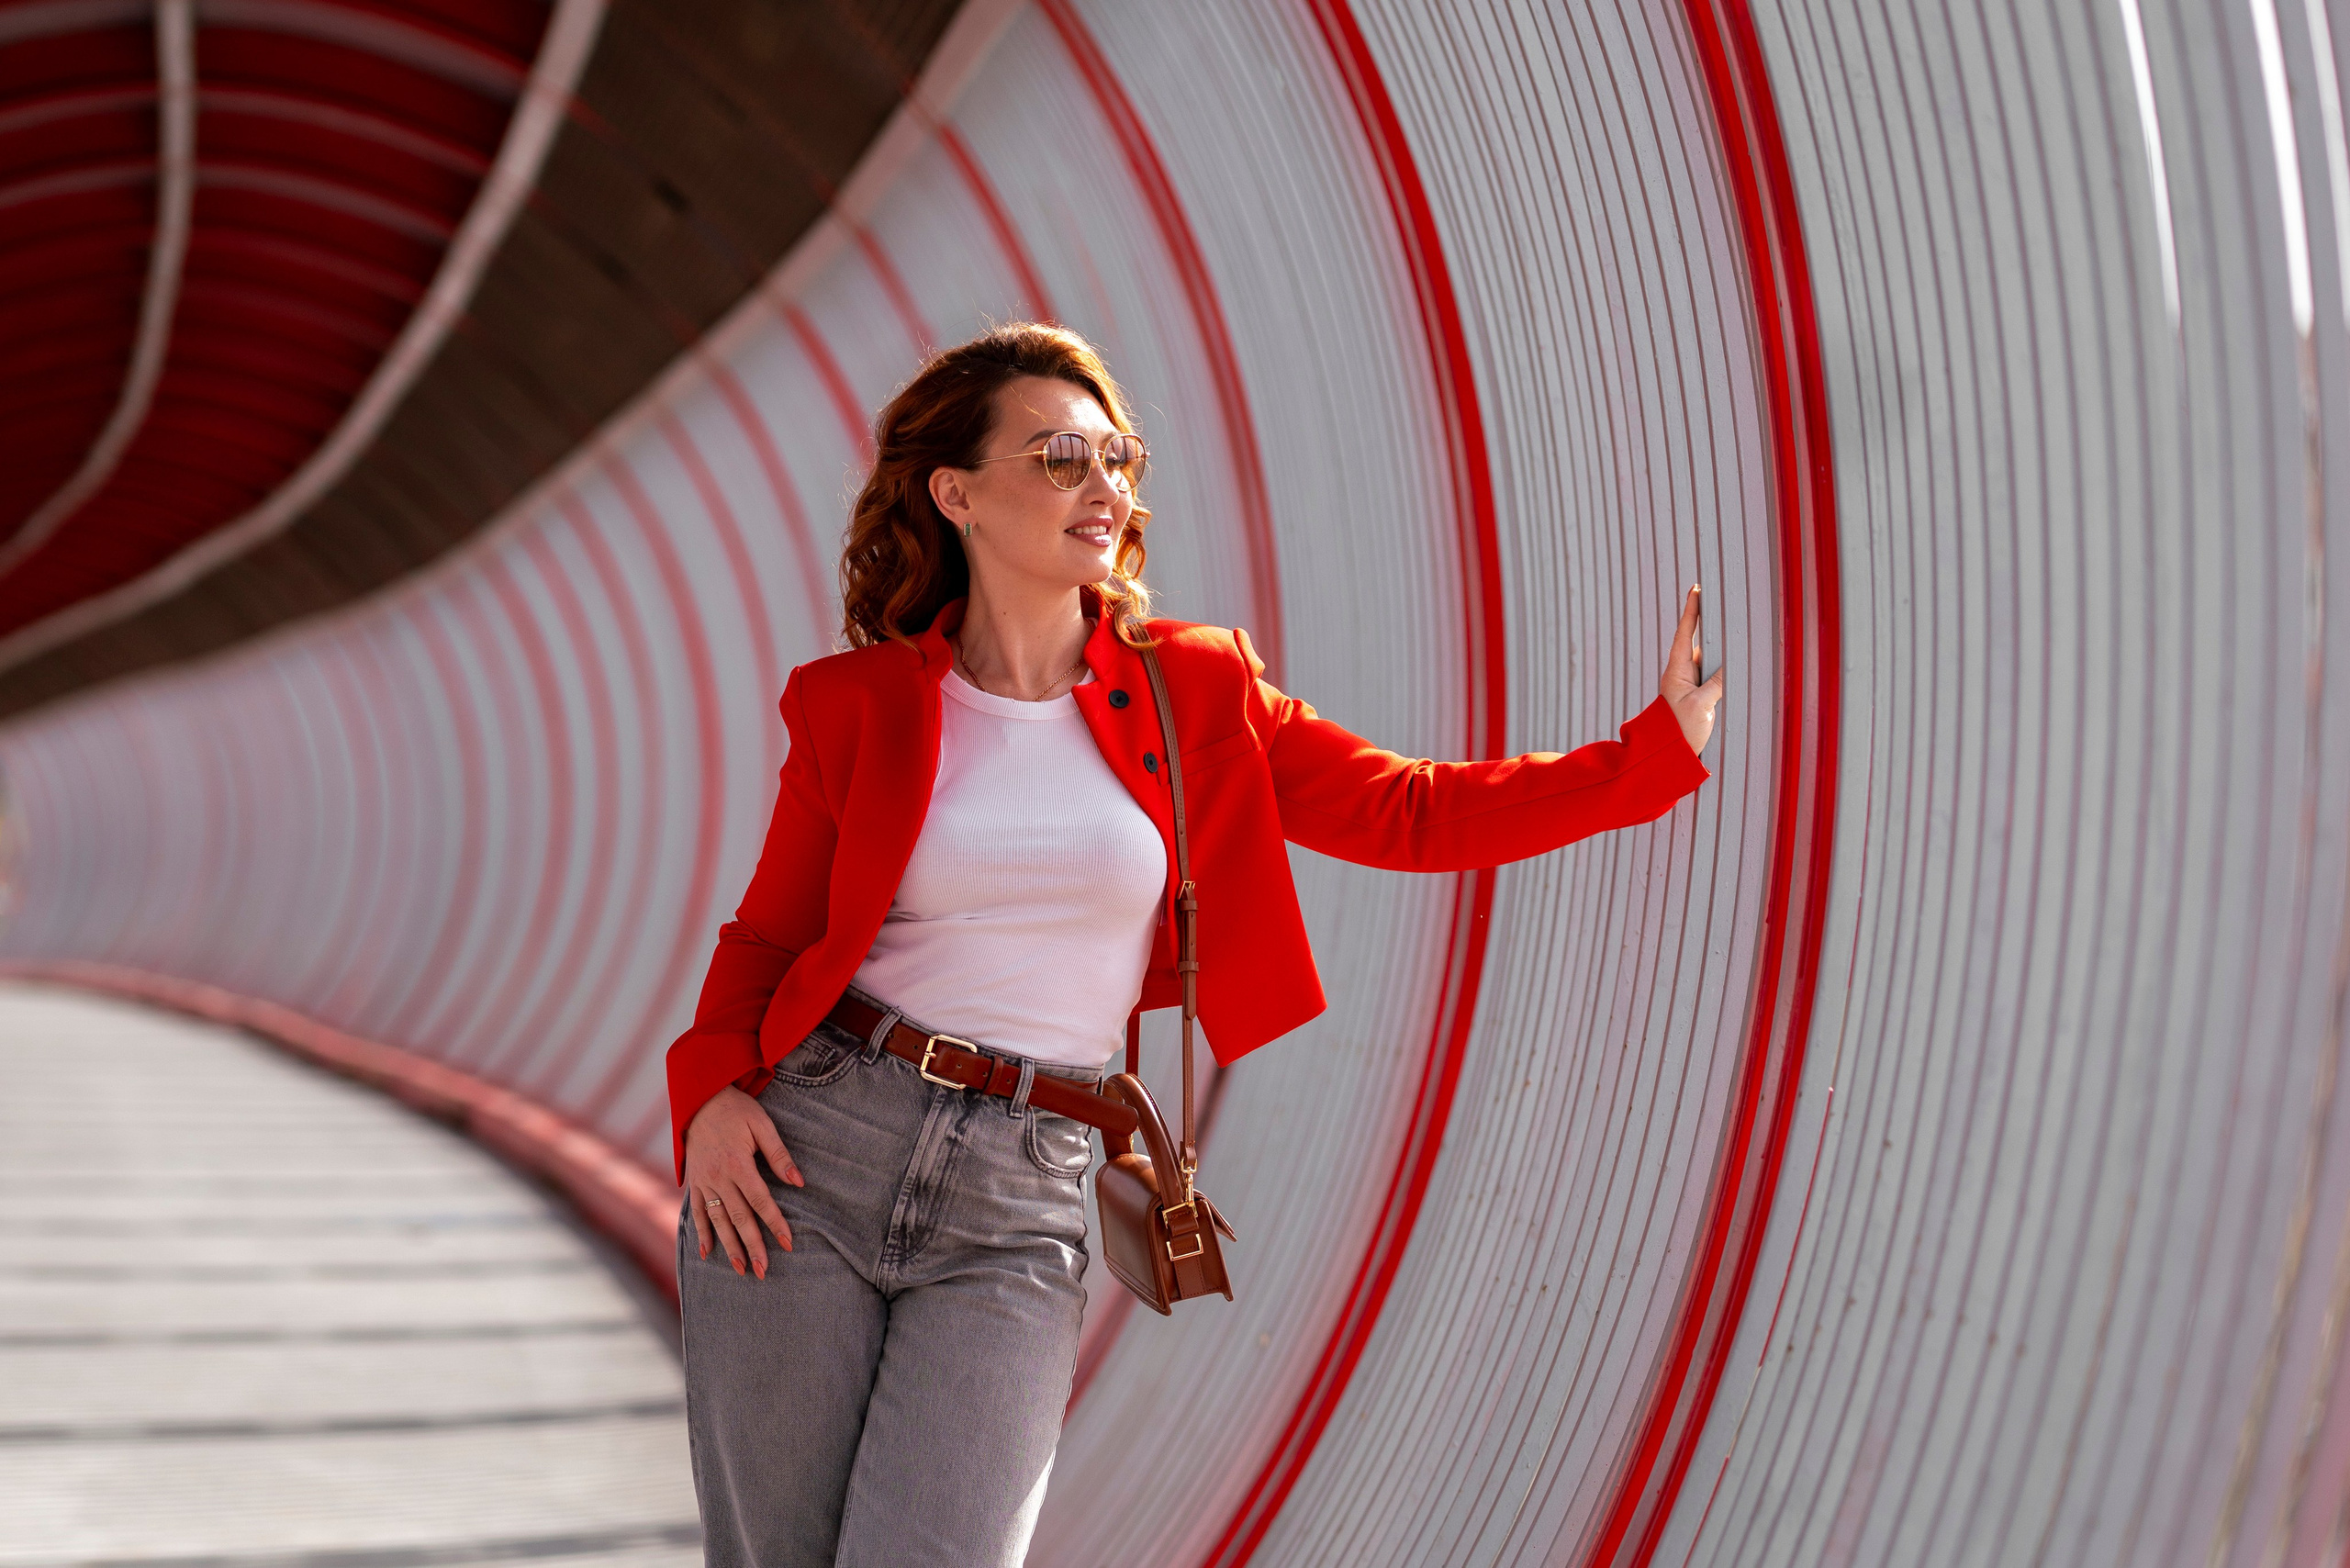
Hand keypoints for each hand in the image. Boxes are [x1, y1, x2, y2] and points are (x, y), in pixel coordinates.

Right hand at [683, 1085, 801, 1278]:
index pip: (761, 1201)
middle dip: (753, 1246)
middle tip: (763, 1270)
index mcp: (738, 1164)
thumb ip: (779, 1155)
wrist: (700, 1099)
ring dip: (730, 1247)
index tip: (788, 1243)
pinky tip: (707, 1254)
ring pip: (718, 1221)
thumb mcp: (763, 1125)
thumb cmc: (737, 1111)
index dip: (775, 1223)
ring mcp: (703, 1182)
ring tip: (741, 1269)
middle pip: (739, 1218)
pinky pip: (696, 1213)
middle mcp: (718, 1178)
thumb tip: (799, 1182)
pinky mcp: (694, 1182)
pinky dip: (701, 1234)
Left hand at [1660, 584, 1725, 754]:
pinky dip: (1722, 668)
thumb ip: (1717, 683)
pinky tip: (1735, 664)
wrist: (1669, 758)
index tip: (1696, 589)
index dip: (1691, 610)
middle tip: (1721, 603)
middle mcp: (1681, 675)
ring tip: (1735, 632)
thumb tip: (1729, 666)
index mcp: (1676, 671)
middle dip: (1708, 624)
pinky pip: (1711, 676)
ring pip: (1707, 660)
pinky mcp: (1697, 698)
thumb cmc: (1680, 732)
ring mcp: (1689, 686)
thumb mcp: (1702, 705)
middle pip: (1697, 642)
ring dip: (1719, 649)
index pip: (1684, 633)